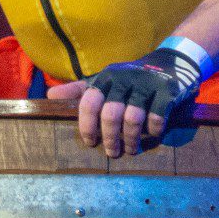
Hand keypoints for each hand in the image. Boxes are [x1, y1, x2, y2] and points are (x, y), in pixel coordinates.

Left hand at [46, 46, 201, 156]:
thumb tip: (49, 96)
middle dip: (110, 138)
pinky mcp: (166, 91)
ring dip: (131, 139)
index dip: (87, 125)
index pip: (89, 102)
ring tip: (130, 150)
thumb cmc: (128, 80)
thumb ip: (78, 91)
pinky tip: (152, 136)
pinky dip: (153, 130)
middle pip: (110, 114)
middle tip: (111, 153)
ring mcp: (146, 84)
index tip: (90, 142)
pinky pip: (157, 117)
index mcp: (105, 78)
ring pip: (132, 118)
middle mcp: (124, 79)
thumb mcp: (102, 82)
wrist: (168, 64)